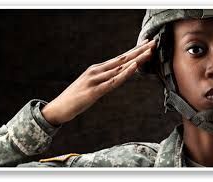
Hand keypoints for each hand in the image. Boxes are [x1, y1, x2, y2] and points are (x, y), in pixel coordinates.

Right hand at [42, 39, 156, 124]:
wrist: (59, 107)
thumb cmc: (76, 97)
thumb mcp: (91, 85)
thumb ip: (103, 80)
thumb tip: (116, 78)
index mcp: (97, 69)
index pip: (119, 58)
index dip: (133, 51)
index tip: (146, 45)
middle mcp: (97, 70)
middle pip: (122, 59)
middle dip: (138, 51)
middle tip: (153, 42)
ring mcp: (95, 80)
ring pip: (119, 68)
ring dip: (135, 59)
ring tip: (149, 51)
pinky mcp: (94, 91)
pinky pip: (113, 81)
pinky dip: (124, 73)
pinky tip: (134, 67)